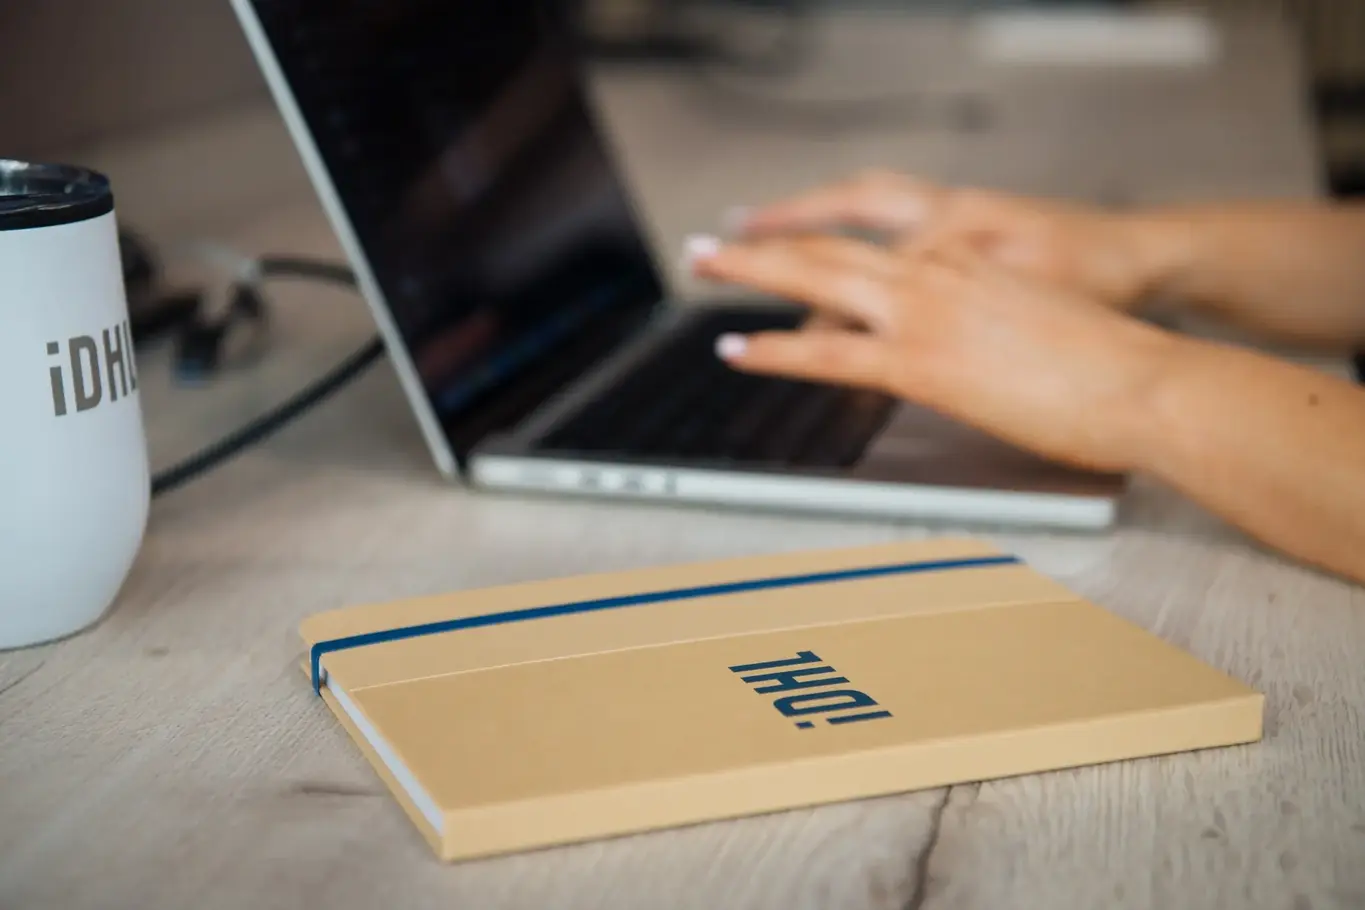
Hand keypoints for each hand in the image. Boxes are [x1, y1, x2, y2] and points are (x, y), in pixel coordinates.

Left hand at [687, 232, 1178, 473]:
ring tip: (702, 270)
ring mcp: (924, 314)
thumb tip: (962, 345)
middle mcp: (936, 274)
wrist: (1146, 380)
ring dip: (750, 273)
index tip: (782, 250)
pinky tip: (738, 349)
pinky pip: (828, 353)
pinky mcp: (922, 364)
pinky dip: (775, 350)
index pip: (870, 250)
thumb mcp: (1032, 325)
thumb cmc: (1108, 363)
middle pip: (828, 248)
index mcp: (964, 260)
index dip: (817, 248)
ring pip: (815, 280)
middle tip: (711, 244)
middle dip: (762, 244)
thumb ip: (982, 325)